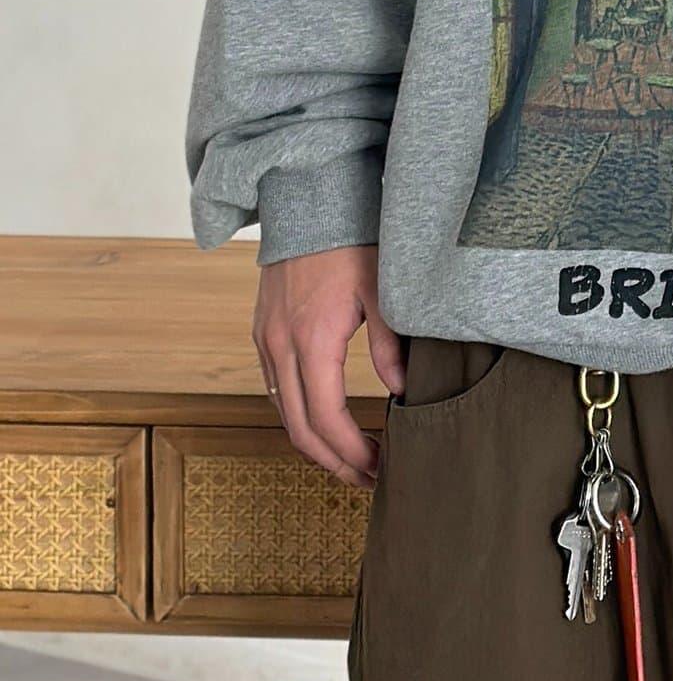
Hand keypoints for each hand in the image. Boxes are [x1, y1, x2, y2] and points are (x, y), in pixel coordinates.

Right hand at [252, 245, 405, 487]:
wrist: (306, 200)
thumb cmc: (349, 238)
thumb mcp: (382, 289)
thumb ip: (389, 344)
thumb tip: (401, 392)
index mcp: (311, 339)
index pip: (327, 418)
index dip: (353, 453)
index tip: (381, 468)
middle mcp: (280, 346)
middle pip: (299, 428)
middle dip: (334, 462)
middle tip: (368, 480)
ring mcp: (266, 340)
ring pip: (283, 412)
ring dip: (314, 443)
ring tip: (351, 459)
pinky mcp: (263, 331)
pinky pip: (276, 388)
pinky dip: (299, 415)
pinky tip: (325, 422)